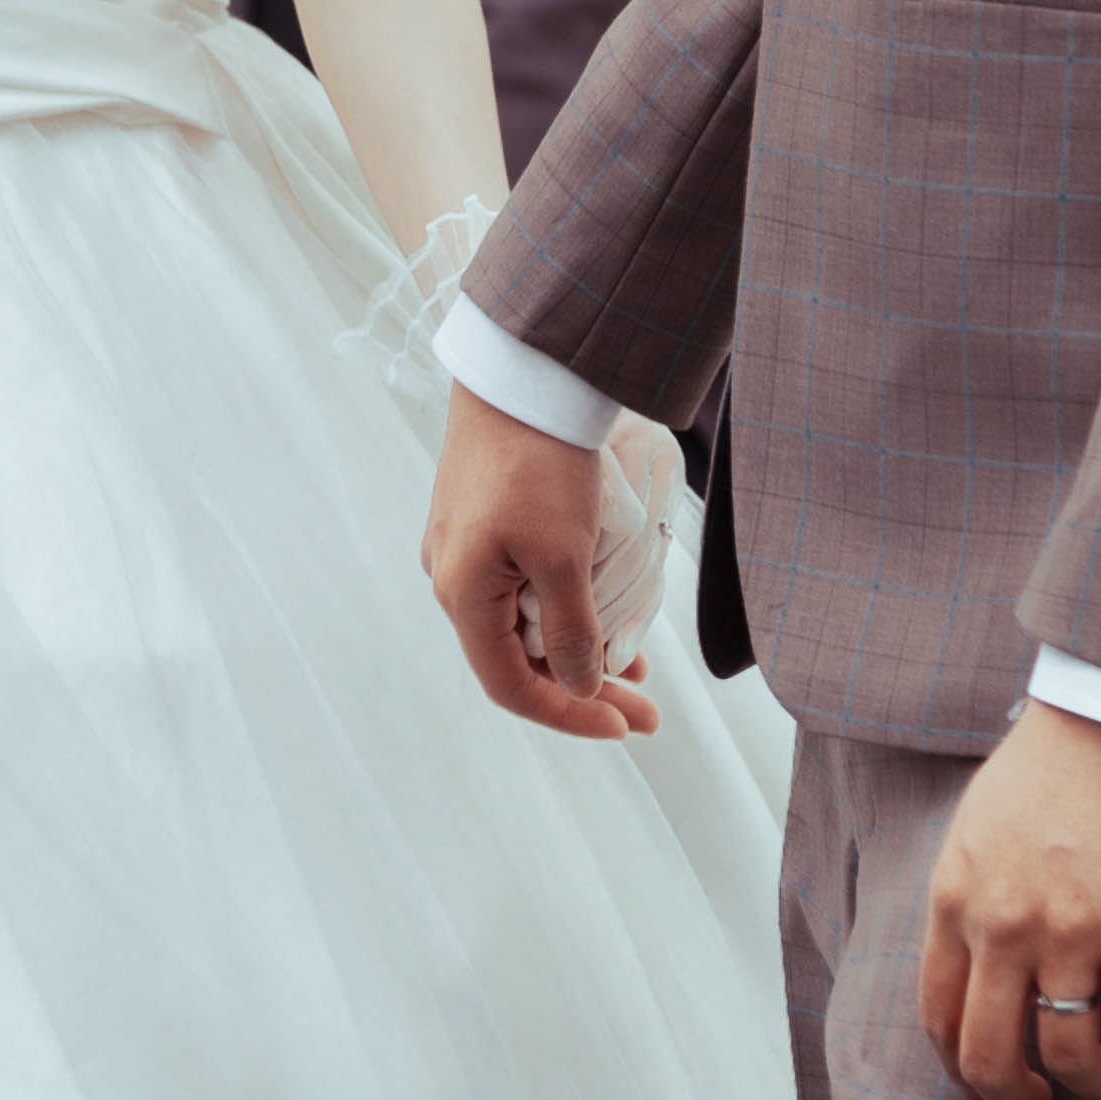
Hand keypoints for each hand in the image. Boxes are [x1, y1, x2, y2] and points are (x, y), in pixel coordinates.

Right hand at [420, 395, 660, 741]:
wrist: (521, 373)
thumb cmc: (540, 463)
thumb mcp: (565, 556)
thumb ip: (572, 632)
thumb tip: (579, 685)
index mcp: (463, 596)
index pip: (511, 686)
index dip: (569, 716)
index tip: (627, 726)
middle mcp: (453, 579)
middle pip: (518, 658)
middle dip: (584, 687)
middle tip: (647, 708)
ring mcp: (465, 548)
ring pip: (523, 622)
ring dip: (578, 648)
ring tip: (637, 663)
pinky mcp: (482, 520)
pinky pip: (522, 586)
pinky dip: (566, 608)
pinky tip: (606, 608)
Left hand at [921, 701, 1100, 1099]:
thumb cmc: (1048, 768)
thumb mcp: (974, 831)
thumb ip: (968, 901)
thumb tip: (975, 967)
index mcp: (954, 902)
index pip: (939, 1016)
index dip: (962, 1066)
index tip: (989, 1079)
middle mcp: (1002, 927)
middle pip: (991, 1052)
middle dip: (1013, 1097)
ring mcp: (1070, 932)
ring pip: (1069, 1053)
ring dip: (1090, 1088)